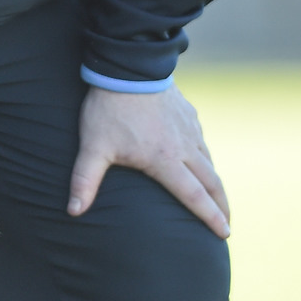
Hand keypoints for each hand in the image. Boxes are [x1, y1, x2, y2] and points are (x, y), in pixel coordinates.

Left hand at [67, 84, 230, 237]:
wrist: (127, 67)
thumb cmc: (109, 109)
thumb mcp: (93, 147)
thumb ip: (84, 181)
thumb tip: (72, 212)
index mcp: (164, 160)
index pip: (194, 196)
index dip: (210, 217)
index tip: (224, 233)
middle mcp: (183, 146)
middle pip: (211, 181)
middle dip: (222, 205)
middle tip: (228, 225)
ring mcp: (189, 128)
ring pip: (209, 160)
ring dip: (215, 182)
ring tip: (217, 197)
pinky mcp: (188, 113)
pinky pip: (201, 140)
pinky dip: (206, 156)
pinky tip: (202, 160)